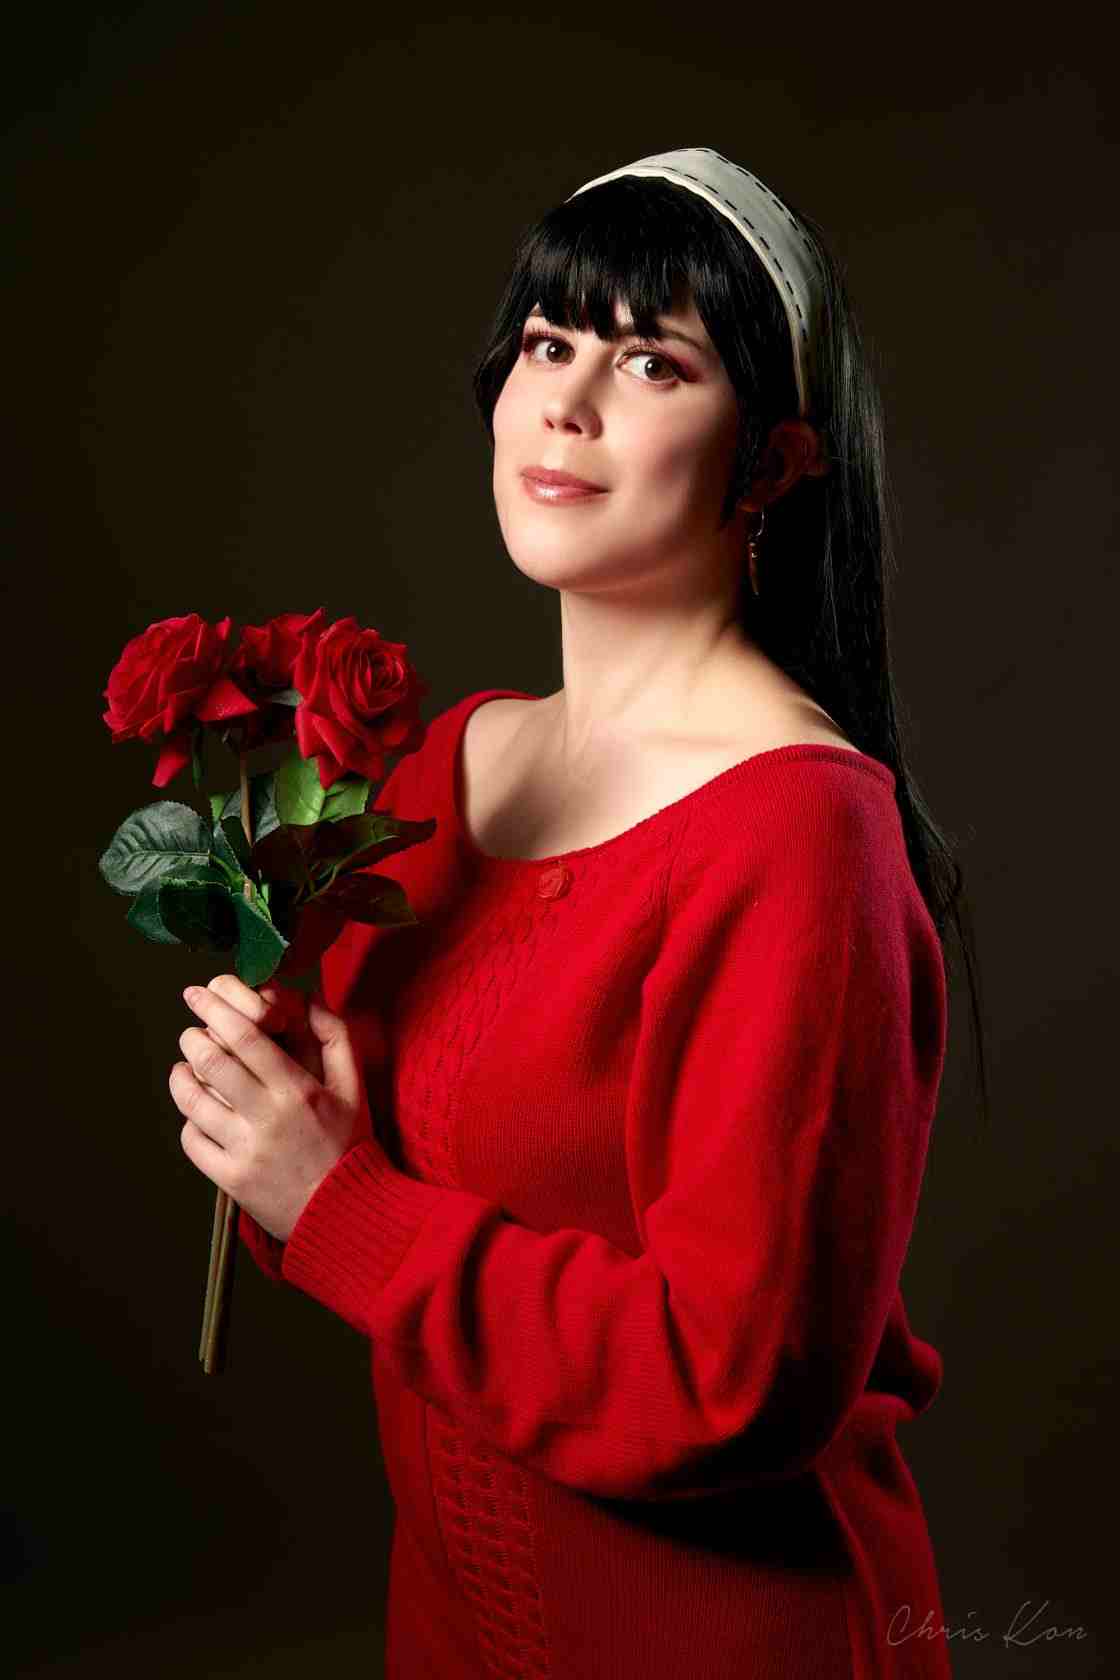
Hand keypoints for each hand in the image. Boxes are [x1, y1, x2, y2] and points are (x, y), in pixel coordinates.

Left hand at [170, 973, 374, 1242]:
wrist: (346, 1213)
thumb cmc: (350, 1145)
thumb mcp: (354, 1088)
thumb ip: (335, 1037)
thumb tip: (309, 997)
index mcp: (297, 1089)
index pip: (246, 1036)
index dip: (215, 1008)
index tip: (199, 994)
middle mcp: (268, 1116)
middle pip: (211, 1062)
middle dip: (192, 1038)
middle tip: (191, 1032)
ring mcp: (246, 1149)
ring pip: (193, 1101)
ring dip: (181, 1077)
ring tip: (184, 1068)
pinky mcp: (230, 1180)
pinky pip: (193, 1140)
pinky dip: (189, 1121)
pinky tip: (197, 1112)